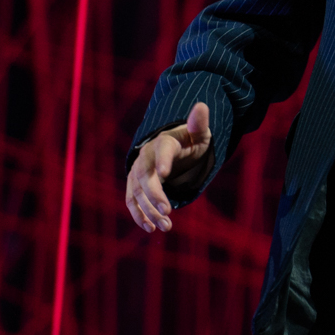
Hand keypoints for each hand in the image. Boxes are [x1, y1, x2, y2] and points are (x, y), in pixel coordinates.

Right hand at [125, 102, 212, 232]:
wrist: (170, 148)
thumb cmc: (188, 141)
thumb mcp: (198, 133)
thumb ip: (199, 124)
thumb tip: (201, 105)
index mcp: (163, 142)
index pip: (161, 151)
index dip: (162, 161)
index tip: (165, 174)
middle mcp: (145, 158)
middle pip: (144, 177)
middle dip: (154, 195)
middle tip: (168, 211)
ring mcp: (137, 173)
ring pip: (137, 193)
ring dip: (148, 210)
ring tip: (166, 225)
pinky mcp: (134, 186)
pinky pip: (132, 202)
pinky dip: (139, 215)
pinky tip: (151, 228)